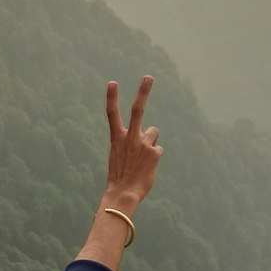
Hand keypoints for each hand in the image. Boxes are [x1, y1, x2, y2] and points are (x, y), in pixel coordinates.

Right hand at [104, 75, 162, 209]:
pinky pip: (158, 150)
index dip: (112, 97)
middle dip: (143, 92)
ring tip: (143, 158)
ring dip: (151, 141)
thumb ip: (131, 142)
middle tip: (148, 77)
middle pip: (137, 110)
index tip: (112, 82)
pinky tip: (148, 167)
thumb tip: (151, 135)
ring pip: (153, 132)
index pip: (112, 114)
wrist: (123, 193)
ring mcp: (143, 144)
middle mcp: (130, 137)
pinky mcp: (154, 152)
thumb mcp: (119, 155)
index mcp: (116, 138)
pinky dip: (154, 158)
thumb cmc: (120, 175)